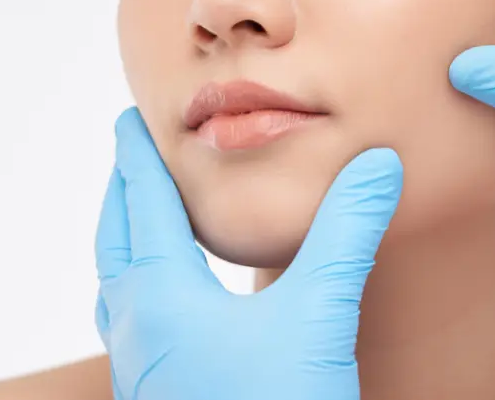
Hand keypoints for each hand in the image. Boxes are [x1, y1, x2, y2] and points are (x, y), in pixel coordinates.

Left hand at [94, 108, 402, 399]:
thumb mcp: (319, 318)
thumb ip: (346, 233)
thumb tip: (378, 162)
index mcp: (161, 298)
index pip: (143, 204)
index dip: (139, 157)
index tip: (127, 120)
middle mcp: (137, 333)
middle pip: (117, 244)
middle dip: (123, 197)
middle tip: (129, 161)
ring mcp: (142, 375)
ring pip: (118, 291)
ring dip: (126, 247)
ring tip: (144, 228)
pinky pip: (133, 329)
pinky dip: (142, 293)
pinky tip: (178, 312)